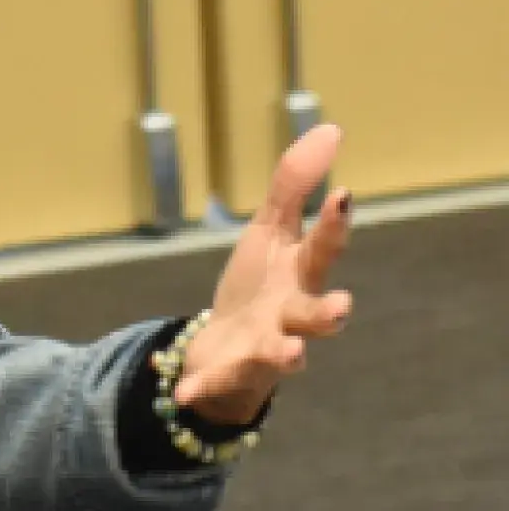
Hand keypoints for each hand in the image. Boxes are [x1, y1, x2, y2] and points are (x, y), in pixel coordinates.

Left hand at [175, 124, 353, 424]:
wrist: (229, 344)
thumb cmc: (262, 282)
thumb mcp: (271, 230)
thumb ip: (295, 185)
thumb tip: (331, 129)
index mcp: (300, 274)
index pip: (323, 247)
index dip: (335, 223)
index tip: (344, 195)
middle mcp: (291, 315)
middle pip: (315, 315)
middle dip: (329, 313)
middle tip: (342, 308)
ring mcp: (264, 346)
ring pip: (282, 354)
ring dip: (287, 354)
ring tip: (292, 355)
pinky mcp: (230, 370)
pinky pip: (217, 381)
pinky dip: (200, 387)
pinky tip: (180, 394)